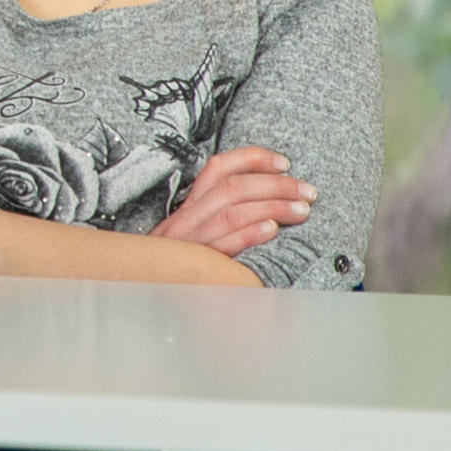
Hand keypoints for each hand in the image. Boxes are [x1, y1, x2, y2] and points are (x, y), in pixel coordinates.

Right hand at [150, 147, 314, 258]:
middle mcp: (187, 218)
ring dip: (272, 206)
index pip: (218, 168)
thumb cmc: (177, 266)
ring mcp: (190, 241)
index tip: (284, 163)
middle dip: (276, 185)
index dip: (252, 159)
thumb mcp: (193, 236)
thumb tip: (267, 204)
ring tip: (302, 210)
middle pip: (232, 188)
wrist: (143, 291)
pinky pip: (222, 245)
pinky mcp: (194, 266)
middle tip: (307, 192)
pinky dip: (249, 234)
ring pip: (232, 212)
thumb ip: (220, 219)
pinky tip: (272, 230)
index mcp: (189, 207)